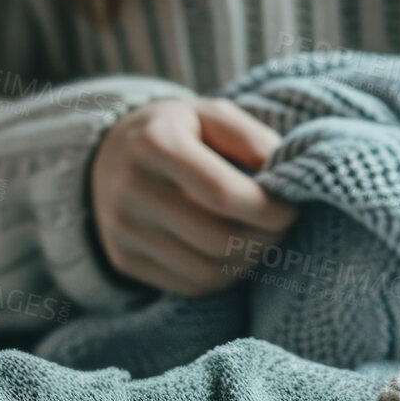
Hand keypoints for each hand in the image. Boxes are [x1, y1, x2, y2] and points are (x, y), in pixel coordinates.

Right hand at [91, 98, 297, 294]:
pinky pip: (191, 285)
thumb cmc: (177, 132)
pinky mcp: (124, 259)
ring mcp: (123, 230)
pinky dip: (224, 275)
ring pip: (208, 270)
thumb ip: (250, 138)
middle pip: (218, 239)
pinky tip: (232, 252)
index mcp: (154, 143)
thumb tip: (283, 178)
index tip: (290, 208)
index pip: (223, 194)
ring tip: (260, 237)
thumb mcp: (212, 115)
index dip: (269, 210)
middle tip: (281, 224)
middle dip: (265, 238)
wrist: (110, 155)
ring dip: (248, 260)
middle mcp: (130, 189)